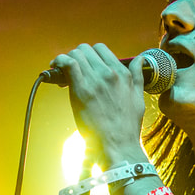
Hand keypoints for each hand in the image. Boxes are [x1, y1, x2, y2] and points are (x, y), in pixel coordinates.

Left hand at [48, 44, 150, 166]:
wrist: (119, 145)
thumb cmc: (127, 127)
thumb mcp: (139, 97)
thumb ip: (137, 76)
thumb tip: (140, 59)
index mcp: (123, 74)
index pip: (101, 49)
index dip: (89, 55)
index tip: (84, 65)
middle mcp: (109, 73)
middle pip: (86, 49)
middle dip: (77, 56)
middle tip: (71, 70)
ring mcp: (95, 80)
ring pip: (76, 54)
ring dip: (66, 59)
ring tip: (61, 70)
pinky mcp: (82, 89)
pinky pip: (68, 63)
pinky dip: (59, 61)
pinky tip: (55, 67)